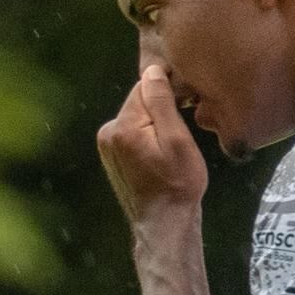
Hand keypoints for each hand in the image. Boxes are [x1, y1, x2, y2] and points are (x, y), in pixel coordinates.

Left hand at [95, 62, 208, 229]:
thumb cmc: (177, 183)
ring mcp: (107, 147)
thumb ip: (161, 103)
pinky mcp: (112, 158)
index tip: (187, 105)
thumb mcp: (176, 140)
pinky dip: (148, 138)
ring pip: (138, 118)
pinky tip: (161, 155)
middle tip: (182, 132)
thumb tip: (152, 71)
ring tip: (172, 147)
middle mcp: (108, 132)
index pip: (145, 86)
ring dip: (156, 124)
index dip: (169, 91)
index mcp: (122, 125)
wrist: (164, 224)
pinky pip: (134, 134)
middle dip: (161, 109)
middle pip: (139, 102)